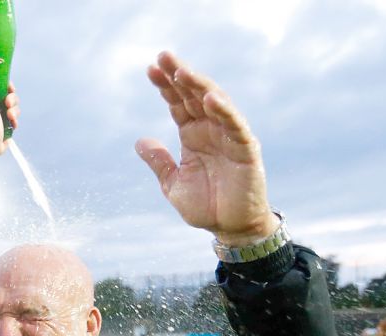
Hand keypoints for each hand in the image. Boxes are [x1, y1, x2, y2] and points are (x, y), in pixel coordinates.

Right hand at [0, 81, 18, 154]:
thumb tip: (7, 141)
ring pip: (12, 99)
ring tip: (7, 102)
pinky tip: (9, 91)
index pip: (8, 122)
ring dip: (14, 101)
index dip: (14, 122)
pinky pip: (7, 85)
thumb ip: (1, 149)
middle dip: (14, 112)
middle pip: (12, 110)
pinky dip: (11, 88)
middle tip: (9, 113)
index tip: (13, 123)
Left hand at [136, 51, 277, 245]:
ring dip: (199, 86)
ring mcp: (229, 138)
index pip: (177, 104)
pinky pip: (235, 126)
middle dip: (179, 76)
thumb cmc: (206, 206)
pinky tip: (209, 98)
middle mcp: (211, 131)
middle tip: (163, 56)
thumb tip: (140, 141)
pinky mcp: (245, 150)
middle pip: (193, 96)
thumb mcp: (173, 184)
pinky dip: (223, 111)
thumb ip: (159, 162)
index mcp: (193, 136)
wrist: (230, 228)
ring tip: (182, 71)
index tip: (150, 69)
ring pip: (215, 104)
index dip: (165, 87)